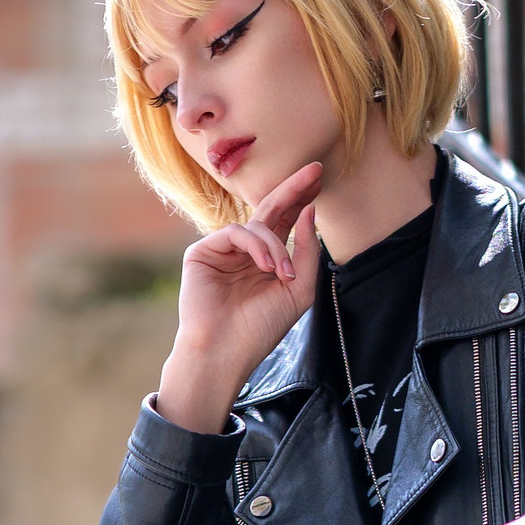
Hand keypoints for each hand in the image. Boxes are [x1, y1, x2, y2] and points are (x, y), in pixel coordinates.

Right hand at [155, 162, 322, 433]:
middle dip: (294, 190)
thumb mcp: (298, 290)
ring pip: (256, 225)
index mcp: (266, 261)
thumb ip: (306, 251)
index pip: (285, 222)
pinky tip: (266, 267)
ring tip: (283, 273)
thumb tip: (310, 211)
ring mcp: (222, 251)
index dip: (302, 200)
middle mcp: (244, 252)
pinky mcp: (202, 252)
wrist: (225, 353)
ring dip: (276, 246)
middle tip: (315, 170)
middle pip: (270, 210)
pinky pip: (236, 232)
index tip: (321, 180)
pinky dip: (256, 246)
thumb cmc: (260, 329)